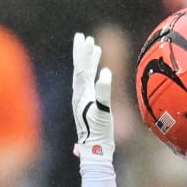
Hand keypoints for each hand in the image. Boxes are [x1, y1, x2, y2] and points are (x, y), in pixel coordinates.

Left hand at [72, 33, 113, 159]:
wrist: (95, 149)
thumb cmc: (100, 132)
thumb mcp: (103, 111)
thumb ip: (103, 92)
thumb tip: (106, 72)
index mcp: (82, 94)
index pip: (82, 69)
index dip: (84, 54)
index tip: (87, 38)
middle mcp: (80, 95)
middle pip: (79, 69)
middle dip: (82, 53)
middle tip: (83, 37)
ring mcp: (83, 100)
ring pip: (84, 75)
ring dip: (88, 61)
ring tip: (93, 49)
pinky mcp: (88, 105)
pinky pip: (88, 83)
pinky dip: (92, 73)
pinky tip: (98, 71)